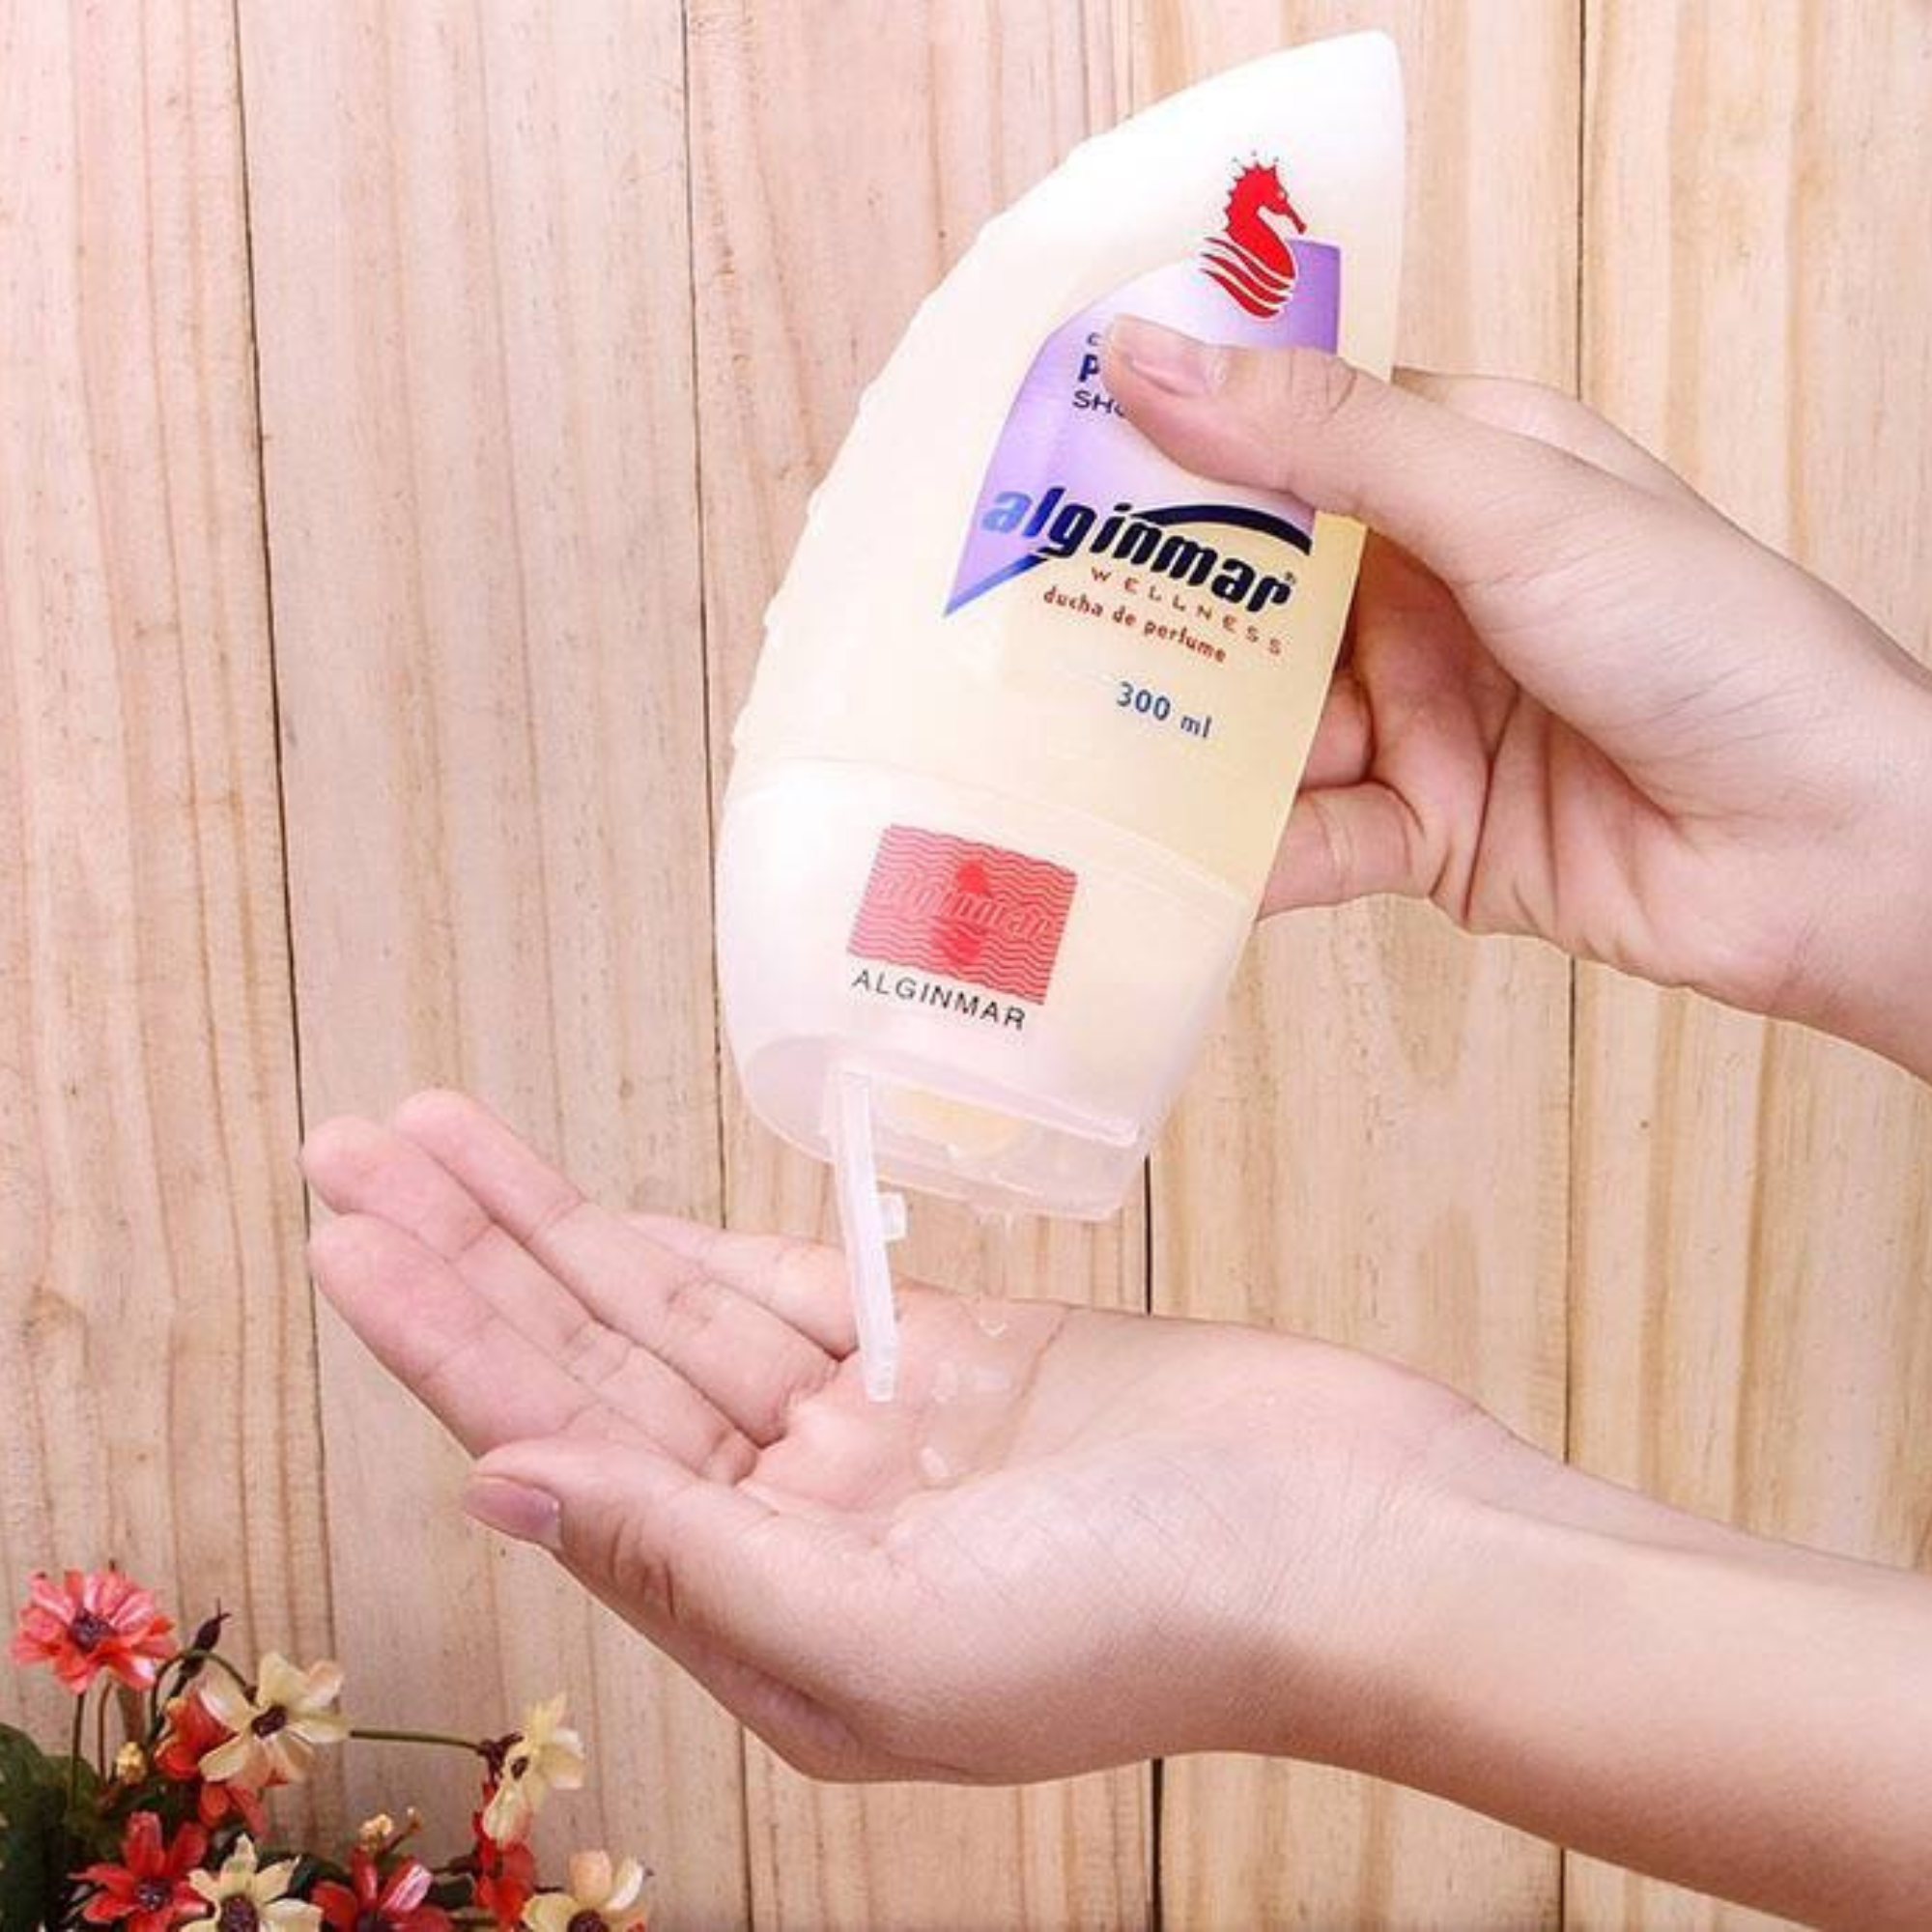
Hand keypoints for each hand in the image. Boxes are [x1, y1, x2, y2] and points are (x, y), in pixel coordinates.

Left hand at [300, 1090, 1495, 1783]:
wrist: (1360, 1540)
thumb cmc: (1159, 1622)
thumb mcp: (892, 1634)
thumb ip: (685, 1557)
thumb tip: (495, 1486)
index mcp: (766, 1628)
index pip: (559, 1459)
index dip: (446, 1345)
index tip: (346, 1243)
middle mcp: (800, 1536)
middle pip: (594, 1372)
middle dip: (467, 1261)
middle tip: (350, 1156)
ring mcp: (877, 1438)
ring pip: (674, 1315)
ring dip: (558, 1227)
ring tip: (436, 1139)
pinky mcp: (952, 1357)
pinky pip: (789, 1287)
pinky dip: (696, 1242)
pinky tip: (600, 1204)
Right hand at [1103, 322, 1931, 1079]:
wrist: (1827, 856)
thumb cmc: (1712, 644)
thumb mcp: (1513, 510)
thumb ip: (1332, 440)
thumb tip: (1157, 358)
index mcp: (1462, 475)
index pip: (1282, 441)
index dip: (1169, 448)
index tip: (1047, 459)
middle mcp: (1430, 592)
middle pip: (1250, 595)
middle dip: (1151, 613)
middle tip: (1014, 621)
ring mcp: (1421, 716)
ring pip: (1261, 727)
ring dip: (1180, 747)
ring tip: (1058, 755)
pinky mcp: (1424, 832)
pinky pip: (1306, 839)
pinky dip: (1244, 853)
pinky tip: (1163, 863)